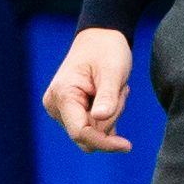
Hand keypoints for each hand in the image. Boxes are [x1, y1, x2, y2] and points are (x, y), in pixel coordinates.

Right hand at [40, 26, 135, 152]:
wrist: (100, 38)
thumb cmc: (106, 51)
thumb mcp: (112, 71)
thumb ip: (107, 96)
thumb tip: (100, 119)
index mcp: (63, 95)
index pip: (80, 133)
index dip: (103, 142)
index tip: (127, 146)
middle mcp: (56, 106)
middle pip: (88, 135)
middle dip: (110, 120)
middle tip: (119, 91)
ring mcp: (61, 110)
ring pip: (92, 132)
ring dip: (111, 116)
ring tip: (114, 89)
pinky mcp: (69, 112)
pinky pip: (92, 128)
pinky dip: (107, 117)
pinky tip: (110, 95)